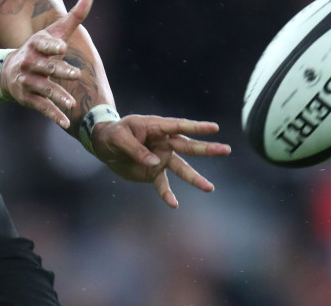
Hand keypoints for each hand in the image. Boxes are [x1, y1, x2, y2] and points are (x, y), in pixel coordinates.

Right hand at [0, 0, 92, 128]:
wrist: (9, 72)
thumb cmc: (40, 49)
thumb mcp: (54, 32)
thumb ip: (74, 16)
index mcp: (36, 45)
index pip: (43, 44)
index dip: (51, 46)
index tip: (61, 48)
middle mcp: (29, 62)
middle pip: (45, 67)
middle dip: (59, 71)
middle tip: (76, 75)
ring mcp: (27, 81)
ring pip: (43, 89)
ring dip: (57, 96)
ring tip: (71, 104)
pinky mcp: (27, 98)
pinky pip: (40, 106)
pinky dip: (52, 114)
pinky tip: (64, 122)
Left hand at [92, 116, 231, 207]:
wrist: (104, 145)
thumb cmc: (113, 135)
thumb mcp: (119, 138)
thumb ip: (136, 149)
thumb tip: (155, 162)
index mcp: (156, 127)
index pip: (178, 126)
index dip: (196, 127)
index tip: (214, 128)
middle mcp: (163, 142)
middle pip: (188, 146)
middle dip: (207, 149)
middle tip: (226, 150)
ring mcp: (161, 158)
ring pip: (182, 168)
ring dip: (195, 178)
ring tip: (209, 188)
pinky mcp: (154, 172)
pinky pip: (163, 184)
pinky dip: (168, 195)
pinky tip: (174, 204)